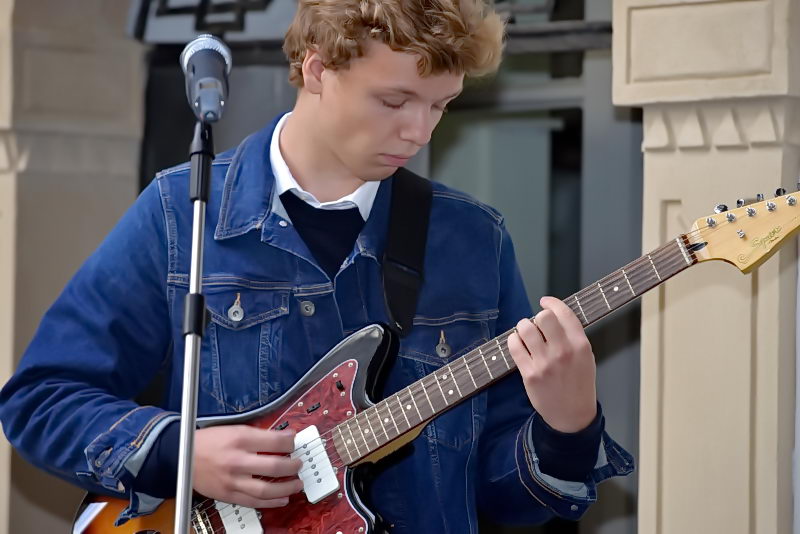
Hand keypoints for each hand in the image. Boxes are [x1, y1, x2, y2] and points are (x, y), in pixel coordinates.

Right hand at [193, 425, 303, 507]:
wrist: (182, 457)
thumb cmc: (209, 441)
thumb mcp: (234, 429)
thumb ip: (259, 435)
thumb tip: (283, 437)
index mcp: (239, 439)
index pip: (275, 440)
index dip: (290, 441)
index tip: (294, 441)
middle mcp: (237, 460)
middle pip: (274, 466)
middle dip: (293, 466)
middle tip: (298, 464)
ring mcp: (233, 480)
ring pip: (267, 489)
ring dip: (287, 488)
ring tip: (297, 484)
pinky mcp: (229, 495)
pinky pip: (254, 502)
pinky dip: (272, 502)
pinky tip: (282, 499)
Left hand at [507, 296, 596, 432]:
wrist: (572, 416)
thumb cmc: (579, 385)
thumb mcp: (586, 357)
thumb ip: (573, 336)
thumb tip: (554, 315)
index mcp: (580, 345)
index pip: (564, 313)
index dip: (552, 303)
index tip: (545, 302)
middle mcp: (563, 352)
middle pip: (543, 317)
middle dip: (538, 317)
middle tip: (537, 324)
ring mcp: (545, 363)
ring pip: (526, 329)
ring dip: (523, 327)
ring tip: (525, 333)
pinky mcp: (530, 374)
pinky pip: (515, 346)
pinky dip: (513, 340)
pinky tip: (517, 342)